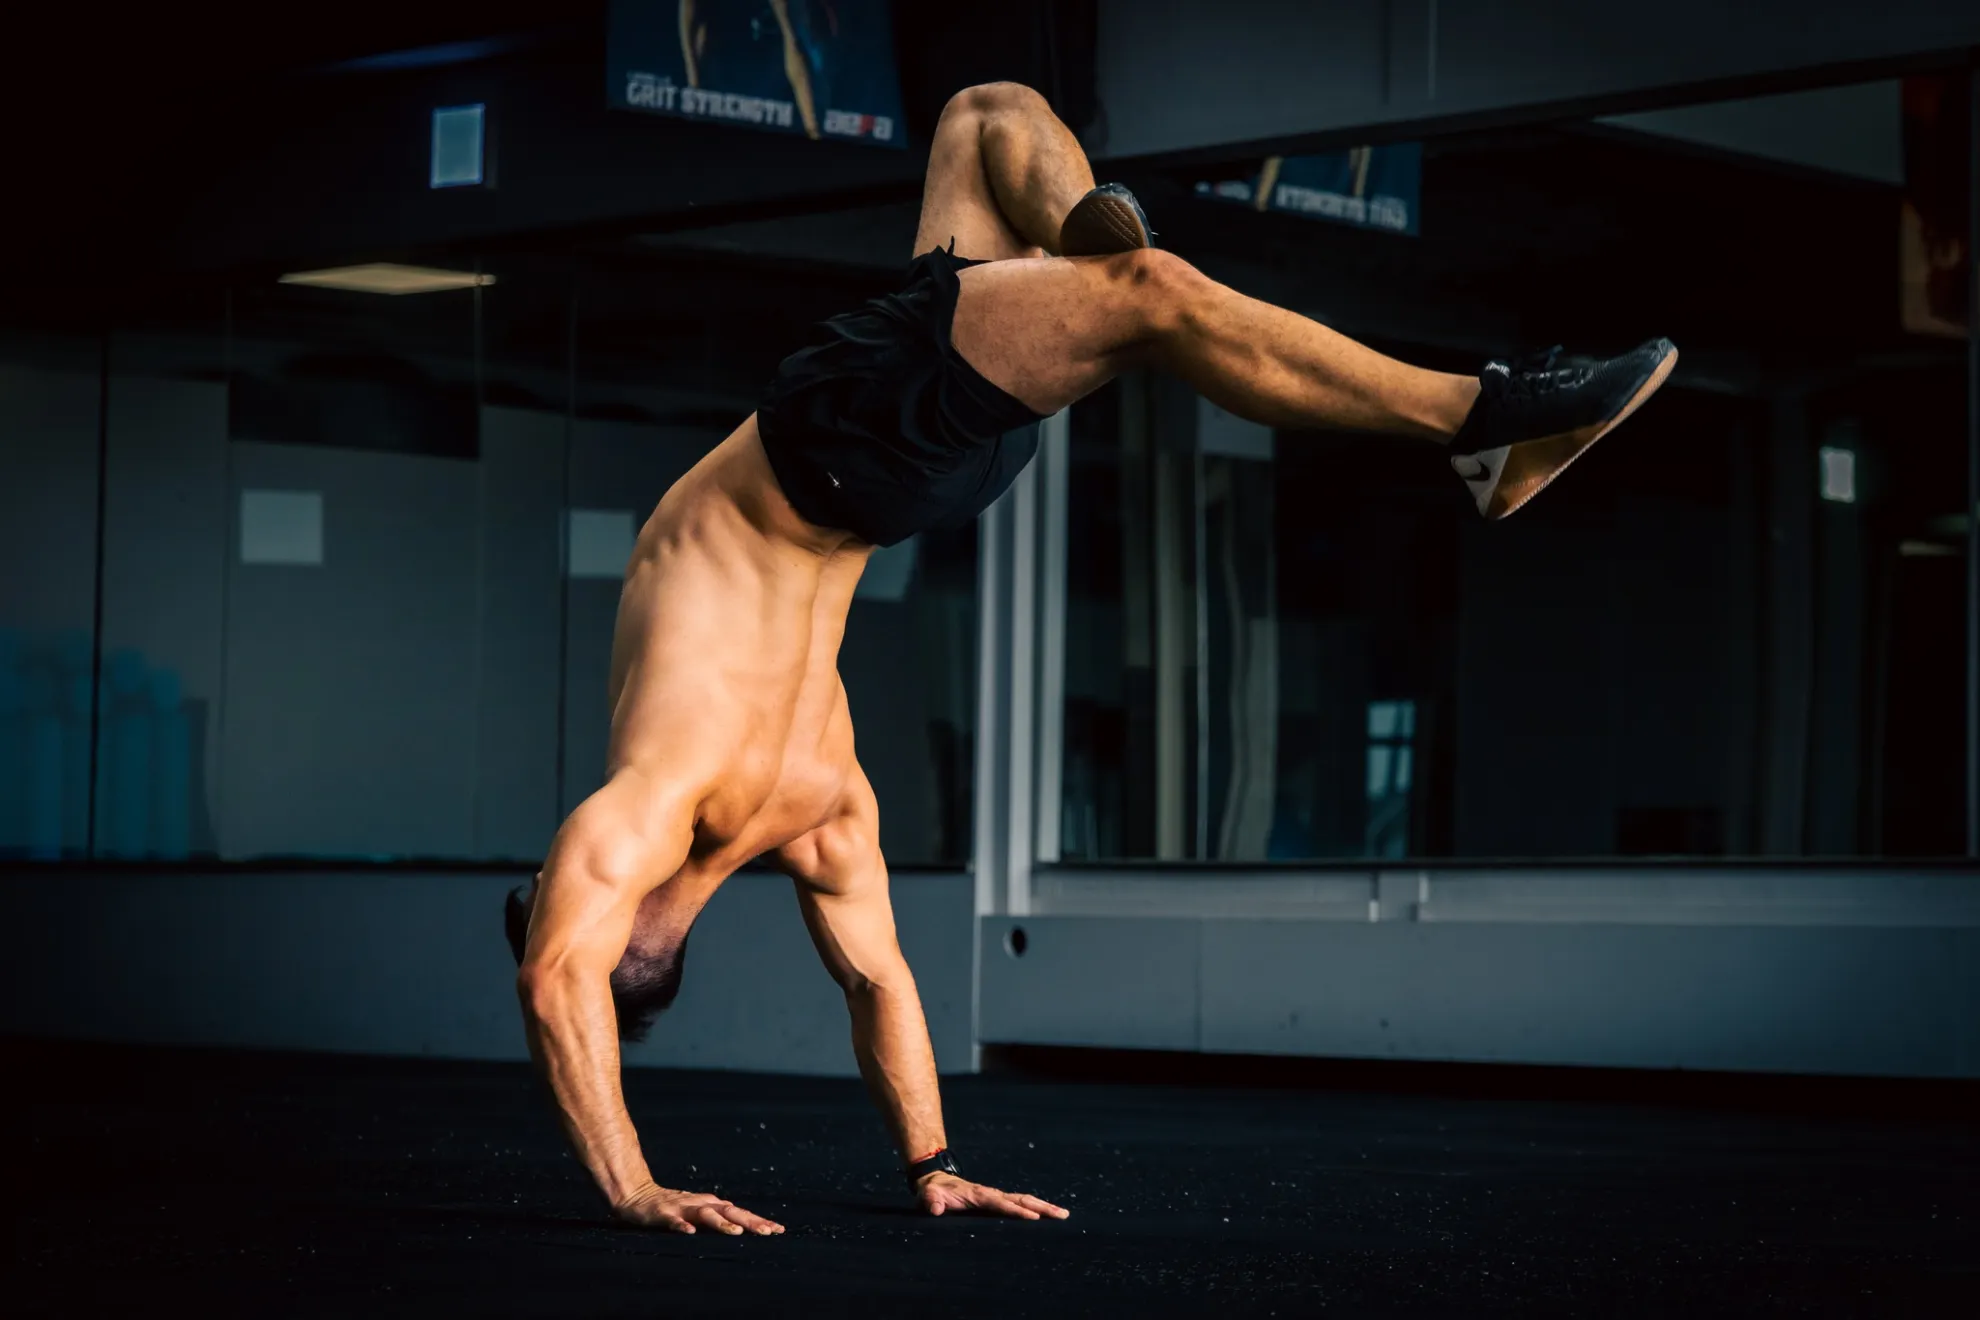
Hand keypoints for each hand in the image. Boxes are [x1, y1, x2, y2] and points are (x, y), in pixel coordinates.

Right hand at [613, 1182, 784, 1235]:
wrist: (639, 1195)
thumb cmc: (675, 1207)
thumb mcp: (701, 1213)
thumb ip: (720, 1219)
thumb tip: (747, 1228)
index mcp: (712, 1205)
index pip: (740, 1214)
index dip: (759, 1221)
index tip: (779, 1230)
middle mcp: (701, 1204)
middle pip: (730, 1212)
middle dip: (749, 1222)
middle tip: (768, 1232)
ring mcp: (683, 1208)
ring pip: (705, 1215)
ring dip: (721, 1224)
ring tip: (736, 1233)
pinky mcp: (663, 1213)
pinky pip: (673, 1221)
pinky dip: (681, 1226)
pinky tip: (689, 1233)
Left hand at [914, 1172, 1069, 1220]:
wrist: (935, 1181)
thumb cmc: (932, 1192)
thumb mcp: (927, 1197)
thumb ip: (931, 1202)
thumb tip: (937, 1209)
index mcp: (978, 1195)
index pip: (1000, 1204)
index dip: (1016, 1211)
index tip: (1033, 1218)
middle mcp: (991, 1194)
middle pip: (1021, 1199)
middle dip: (1041, 1207)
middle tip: (1062, 1215)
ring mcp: (996, 1197)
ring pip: (1024, 1200)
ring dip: (1044, 1207)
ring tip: (1064, 1215)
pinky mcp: (997, 1201)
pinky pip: (1020, 1204)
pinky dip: (1036, 1208)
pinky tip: (1048, 1216)